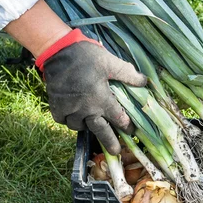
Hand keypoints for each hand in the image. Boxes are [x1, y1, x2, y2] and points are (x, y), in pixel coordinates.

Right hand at [35, 29, 146, 154]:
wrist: (57, 50)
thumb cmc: (87, 56)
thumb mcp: (111, 62)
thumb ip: (129, 75)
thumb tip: (145, 82)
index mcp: (101, 99)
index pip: (118, 119)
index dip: (127, 126)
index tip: (132, 131)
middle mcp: (86, 108)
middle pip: (100, 131)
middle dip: (109, 142)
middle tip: (116, 152)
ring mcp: (70, 109)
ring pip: (80, 126)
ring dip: (87, 127)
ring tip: (93, 125)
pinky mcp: (56, 106)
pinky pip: (64, 121)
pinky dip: (70, 121)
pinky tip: (76, 117)